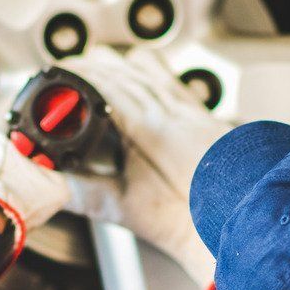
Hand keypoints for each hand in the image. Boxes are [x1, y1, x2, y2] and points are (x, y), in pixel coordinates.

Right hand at [63, 47, 229, 289]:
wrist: (240, 225)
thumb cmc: (194, 221)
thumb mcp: (127, 210)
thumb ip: (85, 195)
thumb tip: (48, 186)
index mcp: (150, 129)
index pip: (105, 83)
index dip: (76, 73)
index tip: (55, 72)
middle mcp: (174, 110)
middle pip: (125, 68)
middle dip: (92, 65)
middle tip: (67, 71)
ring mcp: (191, 110)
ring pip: (151, 67)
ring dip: (121, 65)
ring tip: (98, 70)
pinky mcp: (204, 115)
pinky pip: (172, 80)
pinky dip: (150, 74)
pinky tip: (142, 83)